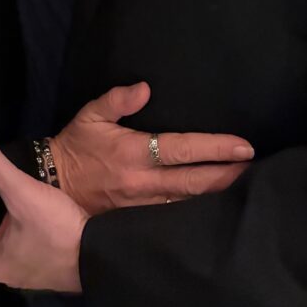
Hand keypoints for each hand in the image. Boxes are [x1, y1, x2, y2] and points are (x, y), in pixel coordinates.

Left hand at [0, 128, 86, 292]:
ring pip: (8, 234)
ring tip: (3, 183)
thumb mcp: (21, 190)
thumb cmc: (56, 228)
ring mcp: (26, 270)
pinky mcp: (45, 264)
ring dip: (8, 214)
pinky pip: (26, 239)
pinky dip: (25, 223)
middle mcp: (2, 271)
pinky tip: (29, 202)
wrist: (101, 254)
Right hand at [50, 82, 254, 214]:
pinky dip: (197, 207)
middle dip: (227, 174)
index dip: (215, 148)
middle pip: (194, 182)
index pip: (182, 150)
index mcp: (134, 152)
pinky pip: (175, 213)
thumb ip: (118, 100)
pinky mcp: (139, 218)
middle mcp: (143, 181)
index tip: (243, 146)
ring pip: (188, 201)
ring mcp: (143, 204)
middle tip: (252, 165)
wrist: (53, 184)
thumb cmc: (76, 145)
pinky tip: (213, 202)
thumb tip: (145, 88)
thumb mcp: (91, 114)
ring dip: (217, 192)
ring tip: (242, 181)